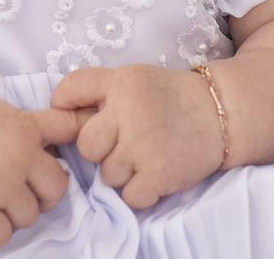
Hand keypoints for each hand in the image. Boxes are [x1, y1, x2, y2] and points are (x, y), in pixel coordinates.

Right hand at [0, 98, 81, 246]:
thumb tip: (77, 128)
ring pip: (29, 217)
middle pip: (55, 192)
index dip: (55, 163)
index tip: (41, 169)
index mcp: (25, 129)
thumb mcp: (2, 113)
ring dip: (11, 213)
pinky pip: (2, 236)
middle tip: (14, 191)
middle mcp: (18, 157)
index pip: (67, 141)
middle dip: (38, 196)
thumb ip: (39, 125)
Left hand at [50, 64, 225, 208]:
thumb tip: (54, 107)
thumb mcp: (130, 77)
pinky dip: (140, 190)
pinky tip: (154, 172)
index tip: (87, 117)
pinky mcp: (159, 175)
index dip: (68, 110)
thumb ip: (92, 87)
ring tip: (146, 154)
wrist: (219, 112)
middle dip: (101, 149)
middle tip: (124, 141)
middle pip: (86, 146)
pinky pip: (130, 196)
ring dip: (123, 171)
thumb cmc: (167, 96)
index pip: (69, 93)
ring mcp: (143, 146)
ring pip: (108, 175)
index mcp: (119, 84)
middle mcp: (128, 113)